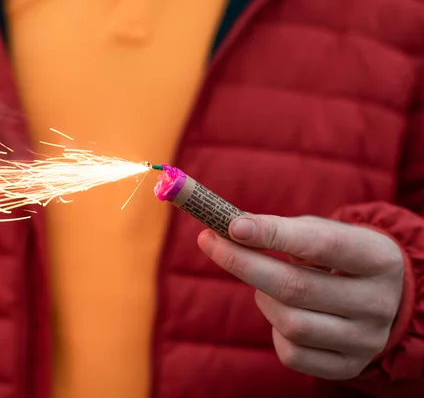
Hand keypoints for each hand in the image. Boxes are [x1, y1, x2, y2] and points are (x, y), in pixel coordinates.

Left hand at [198, 214, 403, 379]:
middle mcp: (378, 303)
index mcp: (378, 259)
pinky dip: (275, 331)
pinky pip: (292, 354)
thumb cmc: (337, 255)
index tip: (232, 225)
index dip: (273, 234)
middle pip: (296, 287)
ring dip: (263, 299)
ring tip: (266, 285)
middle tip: (211, 243)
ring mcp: (365, 340)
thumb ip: (281, 228)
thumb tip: (230, 227)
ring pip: (290, 323)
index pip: (322, 244)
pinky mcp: (347, 366)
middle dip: (244, 264)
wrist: (381, 299)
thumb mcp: (322, 232)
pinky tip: (282, 313)